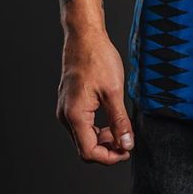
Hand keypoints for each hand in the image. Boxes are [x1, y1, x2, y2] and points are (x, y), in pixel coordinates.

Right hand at [56, 30, 135, 164]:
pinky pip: (82, 124)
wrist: (84, 36)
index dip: (110, 157)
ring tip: (121, 129)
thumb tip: (126, 144)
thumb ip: (120, 121)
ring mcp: (65, 109)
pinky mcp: (69, 102)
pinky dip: (96, 127)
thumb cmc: (97, 58)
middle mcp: (65, 115)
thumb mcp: (114, 91)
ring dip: (102, 138)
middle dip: (107, 149)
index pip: (89, 152)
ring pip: (83, 136)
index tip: (126, 151)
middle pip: (85, 147)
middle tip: (127, 141)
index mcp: (75, 115)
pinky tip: (110, 119)